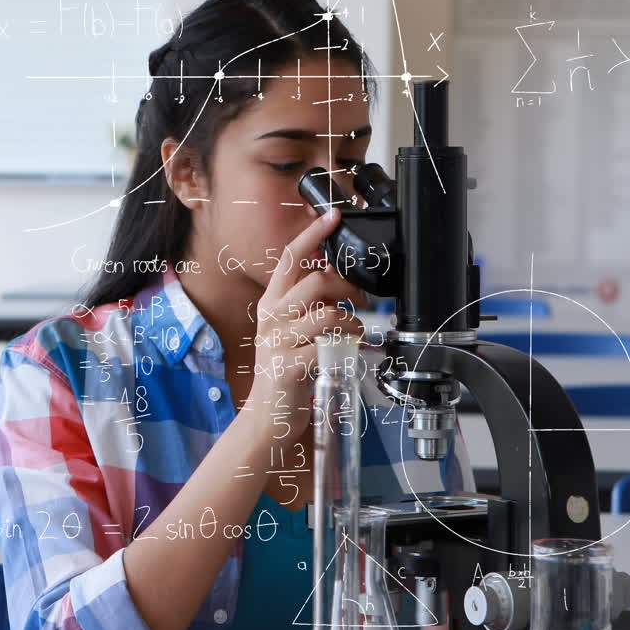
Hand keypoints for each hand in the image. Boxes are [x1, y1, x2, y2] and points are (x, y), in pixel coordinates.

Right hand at [245, 208, 369, 442]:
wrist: (270, 414)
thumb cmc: (287, 369)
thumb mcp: (291, 329)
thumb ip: (308, 303)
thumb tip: (336, 277)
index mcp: (272, 304)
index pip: (289, 258)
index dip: (312, 234)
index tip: (334, 215)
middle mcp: (271, 318)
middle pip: (315, 281)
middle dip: (347, 287)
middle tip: (359, 301)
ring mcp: (278, 342)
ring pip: (327, 313)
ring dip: (351, 321)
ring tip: (353, 332)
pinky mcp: (289, 365)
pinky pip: (328, 345)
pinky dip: (346, 347)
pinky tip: (346, 351)